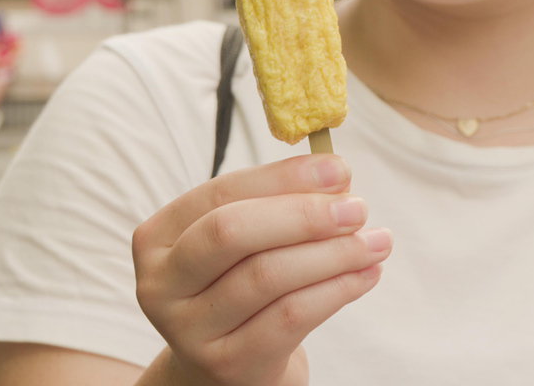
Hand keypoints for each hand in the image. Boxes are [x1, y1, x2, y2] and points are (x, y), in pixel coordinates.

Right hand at [132, 155, 391, 385]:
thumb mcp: (245, 241)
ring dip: (333, 253)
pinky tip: (366, 274)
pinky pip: (290, 317)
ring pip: (267, 276)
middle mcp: (162, 283)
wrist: (226, 364)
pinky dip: (337, 290)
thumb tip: (336, 175)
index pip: (220, 192)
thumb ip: (277, 203)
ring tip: (376, 241)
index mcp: (158, 236)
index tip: (338, 168)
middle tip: (358, 207)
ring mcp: (188, 329)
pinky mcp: (227, 364)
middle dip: (303, 215)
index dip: (282, 177)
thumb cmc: (239, 284)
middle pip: (232, 232)